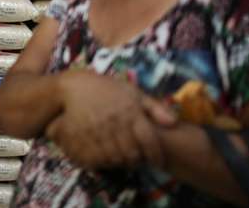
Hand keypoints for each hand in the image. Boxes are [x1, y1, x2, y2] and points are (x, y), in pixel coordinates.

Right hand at [46, 70, 174, 170]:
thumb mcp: (132, 92)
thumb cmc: (107, 89)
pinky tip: (106, 158)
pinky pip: (96, 158)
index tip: (158, 161)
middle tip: (138, 161)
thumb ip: (155, 107)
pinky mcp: (81, 137)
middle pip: (132, 153)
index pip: (149, 140)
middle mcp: (115, 122)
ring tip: (123, 159)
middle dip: (138, 161)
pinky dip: (104, 163)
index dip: (156, 155)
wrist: (73, 86)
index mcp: (130, 112)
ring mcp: (97, 130)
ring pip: (115, 158)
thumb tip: (174, 123)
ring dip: (121, 163)